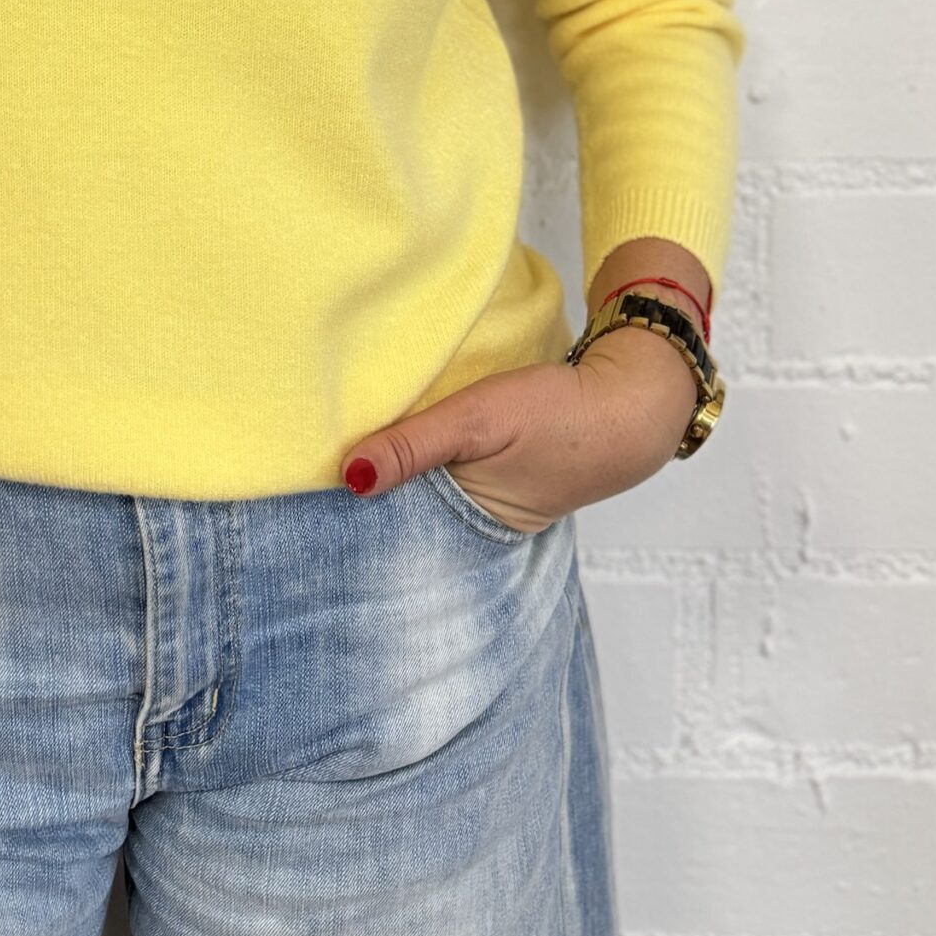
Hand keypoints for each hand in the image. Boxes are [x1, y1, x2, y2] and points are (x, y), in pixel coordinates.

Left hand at [338, 326, 700, 531]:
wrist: (632, 403)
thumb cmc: (558, 416)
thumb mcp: (477, 420)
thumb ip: (413, 444)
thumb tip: (348, 477)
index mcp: (466, 531)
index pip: (390, 531)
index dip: (351, 511)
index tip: (303, 490)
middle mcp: (472, 530)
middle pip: (403, 519)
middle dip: (366, 498)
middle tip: (307, 473)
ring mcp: (486, 508)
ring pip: (423, 498)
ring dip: (395, 476)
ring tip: (338, 455)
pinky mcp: (497, 481)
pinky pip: (446, 480)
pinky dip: (424, 464)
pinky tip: (396, 444)